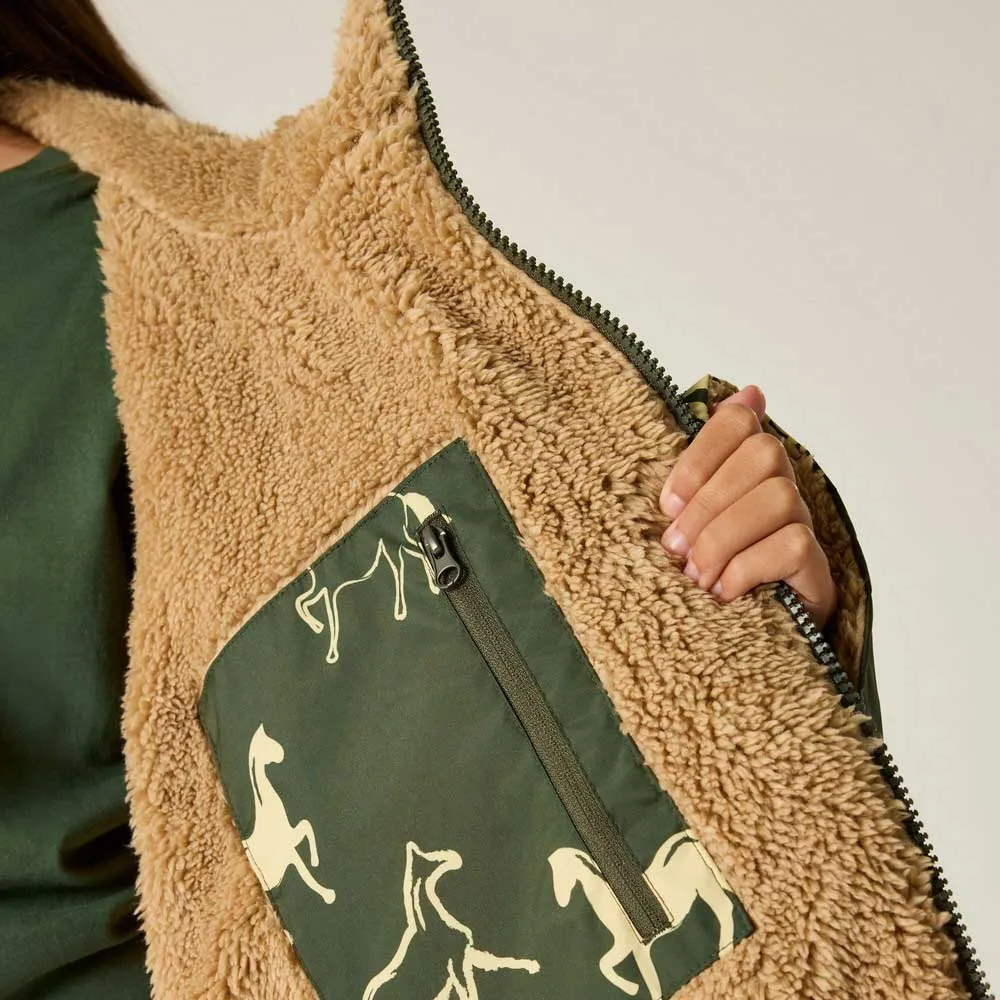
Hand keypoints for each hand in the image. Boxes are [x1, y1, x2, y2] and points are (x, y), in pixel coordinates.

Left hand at [658, 385, 836, 631]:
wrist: (737, 641)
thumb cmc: (705, 570)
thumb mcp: (690, 517)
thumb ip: (704, 462)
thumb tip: (751, 389)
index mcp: (745, 469)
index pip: (739, 421)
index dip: (701, 454)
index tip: (668, 503)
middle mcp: (782, 488)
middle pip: (763, 454)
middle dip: (708, 503)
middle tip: (675, 548)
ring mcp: (804, 526)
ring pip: (777, 498)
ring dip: (723, 540)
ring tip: (697, 577)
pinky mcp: (817, 568)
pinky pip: (791, 543)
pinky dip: (747, 568)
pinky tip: (725, 591)